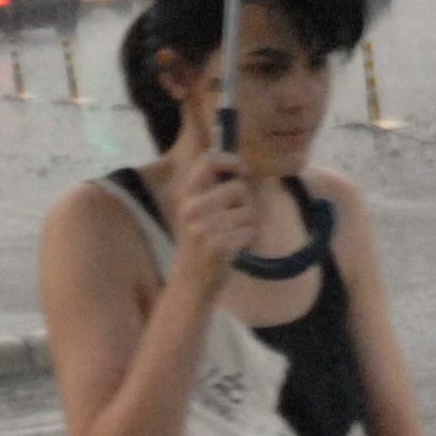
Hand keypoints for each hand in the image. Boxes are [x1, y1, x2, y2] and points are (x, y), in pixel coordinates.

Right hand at [162, 148, 258, 292]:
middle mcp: (191, 210)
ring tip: (230, 235)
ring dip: (247, 224)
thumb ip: (207, 185)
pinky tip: (234, 248)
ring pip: (249, 211)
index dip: (232, 161)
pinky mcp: (219, 247)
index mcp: (185, 196)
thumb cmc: (198, 242)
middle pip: (239, 188)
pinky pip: (250, 231)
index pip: (210, 161)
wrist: (191, 282)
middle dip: (246, 202)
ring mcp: (204, 229)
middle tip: (233, 220)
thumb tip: (224, 153)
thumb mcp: (193, 210)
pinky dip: (248, 239)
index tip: (242, 171)